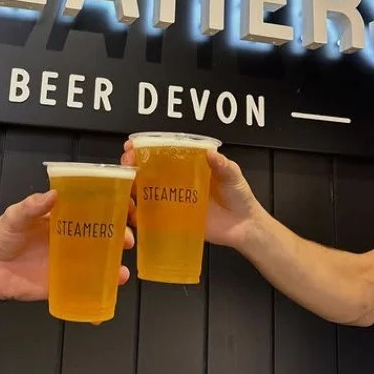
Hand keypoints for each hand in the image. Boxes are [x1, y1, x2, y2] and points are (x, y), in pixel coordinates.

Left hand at [0, 191, 134, 301]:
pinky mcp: (63, 285)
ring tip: (122, 273)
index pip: (94, 209)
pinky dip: (98, 298)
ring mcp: (69, 263)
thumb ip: (31, 206)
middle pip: (104, 237)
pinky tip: (108, 300)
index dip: (114, 208)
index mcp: (64, 218)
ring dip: (115, 268)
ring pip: (100, 264)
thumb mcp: (14, 216)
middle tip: (127, 241)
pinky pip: (84, 291)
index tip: (128, 209)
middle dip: (120, 238)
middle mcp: (72, 239)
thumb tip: (53, 194)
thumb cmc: (1, 237)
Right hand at [121, 143, 262, 248]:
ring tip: (128, 186)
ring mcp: (173, 201)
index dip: (145, 148)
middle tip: (128, 163)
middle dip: (132, 164)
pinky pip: (152, 217)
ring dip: (131, 187)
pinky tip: (133, 212)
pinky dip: (140, 215)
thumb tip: (211, 152)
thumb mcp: (233, 175)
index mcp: (188, 166)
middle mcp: (176, 181)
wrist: (245, 227)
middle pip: (147, 170)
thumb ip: (222, 165)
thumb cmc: (239, 197)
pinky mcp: (174, 221)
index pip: (162, 152)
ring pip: (145, 191)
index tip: (133, 146)